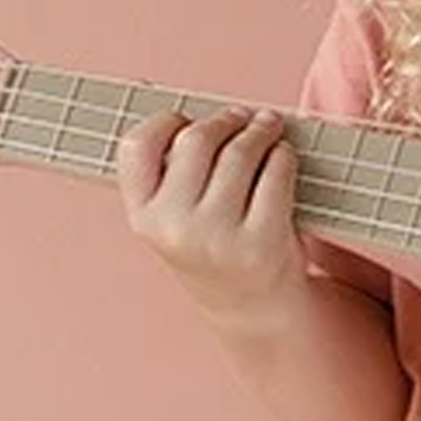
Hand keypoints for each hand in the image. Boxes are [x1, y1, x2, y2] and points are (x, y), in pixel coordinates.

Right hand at [116, 108, 311, 322]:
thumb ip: (173, 174)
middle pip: (197, 139)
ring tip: (267, 128)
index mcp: (142, 217)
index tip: (187, 120)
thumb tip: (207, 112)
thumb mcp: (174, 220)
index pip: (137, 146)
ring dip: (260, 129)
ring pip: (240, 152)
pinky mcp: (263, 240)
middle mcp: (174, 228)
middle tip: (243, 117)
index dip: (165, 122)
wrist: (251, 308)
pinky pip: (276, 171)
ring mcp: (218, 236)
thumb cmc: (214, 248)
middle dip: (225, 120)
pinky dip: (283, 154)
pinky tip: (282, 155)